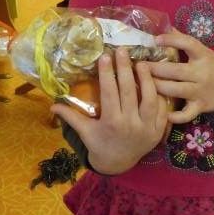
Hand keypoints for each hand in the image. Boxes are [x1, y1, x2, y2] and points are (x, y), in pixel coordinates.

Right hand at [50, 48, 167, 174]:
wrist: (118, 164)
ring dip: (146, 79)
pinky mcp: (158, 131)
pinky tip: (155, 80)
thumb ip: (70, 116)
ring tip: (141, 63)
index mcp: (112, 123)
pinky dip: (159, 94)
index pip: (110, 93)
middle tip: (123, 50)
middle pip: (129, 92)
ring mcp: (147, 128)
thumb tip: (51, 105)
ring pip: (150, 98)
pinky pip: (162, 109)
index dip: (107, 74)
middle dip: (125, 68)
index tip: (105, 56)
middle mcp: (131, 125)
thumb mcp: (85, 131)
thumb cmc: (99, 144)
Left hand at [150, 30, 213, 127]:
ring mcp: (200, 91)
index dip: (171, 40)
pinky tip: (163, 114)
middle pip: (174, 70)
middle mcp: (201, 73)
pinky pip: (186, 114)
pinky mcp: (200, 106)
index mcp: (203, 56)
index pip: (188, 44)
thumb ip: (185, 42)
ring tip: (142, 84)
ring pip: (174, 90)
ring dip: (157, 87)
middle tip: (138, 66)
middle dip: (154, 68)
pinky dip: (175, 116)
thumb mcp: (205, 52)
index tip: (155, 39)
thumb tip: (165, 26)